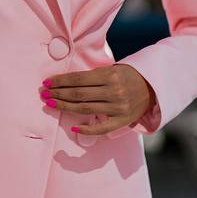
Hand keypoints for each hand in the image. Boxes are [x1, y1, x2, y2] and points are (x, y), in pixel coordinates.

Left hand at [40, 64, 156, 135]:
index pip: (79, 79)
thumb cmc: (129, 75)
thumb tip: (67, 81)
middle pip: (78, 94)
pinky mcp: (122, 120)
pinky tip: (73, 127)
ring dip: (64, 107)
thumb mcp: (114, 69)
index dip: (61, 81)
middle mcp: (114, 91)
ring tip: (50, 104)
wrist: (154, 87)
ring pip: (85, 109)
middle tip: (43, 93)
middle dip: (58, 94)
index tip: (47, 82)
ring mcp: (118, 108)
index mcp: (110, 75)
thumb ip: (94, 76)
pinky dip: (87, 129)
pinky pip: (101, 128)